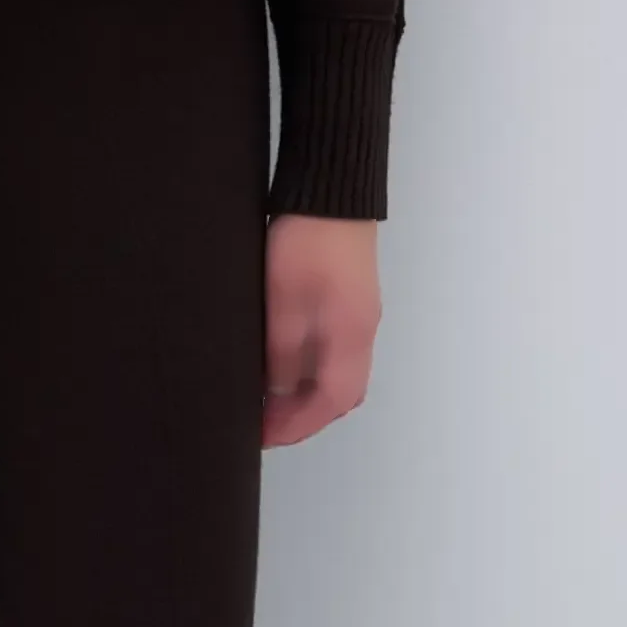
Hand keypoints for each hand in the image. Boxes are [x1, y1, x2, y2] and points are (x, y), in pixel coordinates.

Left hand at [262, 214, 380, 448]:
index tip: (264, 437)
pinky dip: (311, 368)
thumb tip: (276, 395)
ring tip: (268, 400)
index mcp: (351, 338)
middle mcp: (363, 331)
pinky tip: (283, 363)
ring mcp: (360, 313)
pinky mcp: (350, 297)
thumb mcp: (282, 306)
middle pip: (341, 394)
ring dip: (307, 394)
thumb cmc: (306, 243)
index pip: (329, 403)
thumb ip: (280, 357)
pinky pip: (336, 349)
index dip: (296, 426)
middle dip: (304, 417)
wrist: (331, 190)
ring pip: (339, 372)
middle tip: (264, 424)